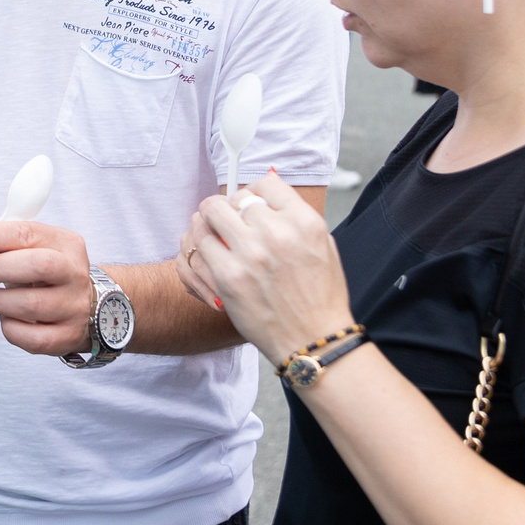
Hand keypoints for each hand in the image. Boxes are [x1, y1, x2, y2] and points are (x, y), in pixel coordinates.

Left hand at [0, 217, 92, 357]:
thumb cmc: (47, 275)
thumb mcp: (30, 250)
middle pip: (37, 266)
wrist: (84, 305)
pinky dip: (9, 328)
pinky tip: (4, 317)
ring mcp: (75, 307)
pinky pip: (31, 337)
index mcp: (65, 244)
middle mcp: (75, 273)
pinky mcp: (67, 336)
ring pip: (31, 305)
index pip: (27, 233)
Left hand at [185, 173, 353, 361]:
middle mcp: (278, 232)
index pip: (266, 183)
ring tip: (213, 234)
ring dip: (209, 223)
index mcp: (304, 221)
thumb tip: (267, 195)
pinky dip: (202, 248)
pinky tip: (211, 257)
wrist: (313, 341)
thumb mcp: (323, 246)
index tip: (248, 204)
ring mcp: (251, 253)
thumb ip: (296, 218)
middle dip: (230, 208)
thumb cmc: (320, 297)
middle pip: (235, 197)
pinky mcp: (229, 277)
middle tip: (227, 222)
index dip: (252, 192)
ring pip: (211, 214)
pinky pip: (201, 245)